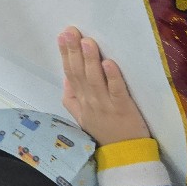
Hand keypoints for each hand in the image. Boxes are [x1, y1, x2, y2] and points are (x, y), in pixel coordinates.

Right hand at [58, 26, 151, 146]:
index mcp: (80, 100)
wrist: (124, 154)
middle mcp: (90, 101)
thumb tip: (65, 77)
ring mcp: (105, 105)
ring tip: (88, 42)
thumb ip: (72, 97)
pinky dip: (112, 77)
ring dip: (91, 60)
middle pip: (79, 73)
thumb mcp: (81, 116)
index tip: (62, 35)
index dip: (66, 54)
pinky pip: (116, 91)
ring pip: (95, 80)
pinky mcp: (123, 108)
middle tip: (70, 31)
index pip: (70, 73)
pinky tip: (109, 63)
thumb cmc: (105, 131)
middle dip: (74, 51)